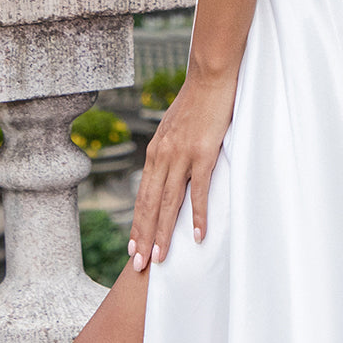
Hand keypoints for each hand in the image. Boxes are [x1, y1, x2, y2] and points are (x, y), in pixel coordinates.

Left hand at [128, 67, 237, 271]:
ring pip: (168, 202)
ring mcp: (182, 155)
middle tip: (140, 265)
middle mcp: (163, 156)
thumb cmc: (196, 101)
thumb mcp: (174, 127)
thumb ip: (170, 150)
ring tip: (160, 258)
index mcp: (155, 151)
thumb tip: (169, 169)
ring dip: (164, 233)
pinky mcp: (203, 153)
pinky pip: (199, 190)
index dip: (137, 224)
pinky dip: (197, 215)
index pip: (142, 196)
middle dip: (144, 237)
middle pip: (150, 204)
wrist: (209, 77)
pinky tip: (197, 235)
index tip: (133, 248)